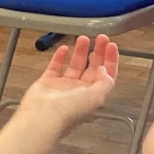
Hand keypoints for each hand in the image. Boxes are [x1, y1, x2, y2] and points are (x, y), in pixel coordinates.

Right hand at [0, 36, 118, 153]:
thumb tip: (105, 69)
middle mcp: (80, 91)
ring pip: (75, 65)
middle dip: (98, 52)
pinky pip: (55, 67)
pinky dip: (60, 57)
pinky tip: (64, 48)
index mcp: (94, 95)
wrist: (42, 116)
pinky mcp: (47, 83)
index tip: (111, 45)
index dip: (111, 59)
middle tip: (101, 37)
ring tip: (83, 38)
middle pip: (93, 68)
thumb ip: (105, 82)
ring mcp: (63, 87)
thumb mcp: (97, 97)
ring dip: (81, 52)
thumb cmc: (70, 109)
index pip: (107, 75)